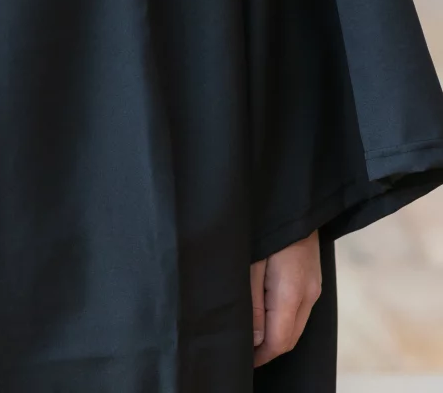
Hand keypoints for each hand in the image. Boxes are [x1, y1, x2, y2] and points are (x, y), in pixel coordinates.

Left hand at [251, 229, 321, 366]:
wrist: (294, 199)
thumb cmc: (267, 227)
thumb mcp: (251, 262)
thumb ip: (254, 303)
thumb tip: (256, 339)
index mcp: (292, 293)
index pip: (279, 341)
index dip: (261, 355)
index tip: (243, 359)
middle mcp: (309, 294)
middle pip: (290, 338)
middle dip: (268, 350)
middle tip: (245, 351)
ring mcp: (314, 287)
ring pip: (296, 326)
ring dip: (277, 336)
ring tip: (253, 337)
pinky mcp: (313, 279)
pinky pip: (300, 311)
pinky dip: (285, 321)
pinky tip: (268, 317)